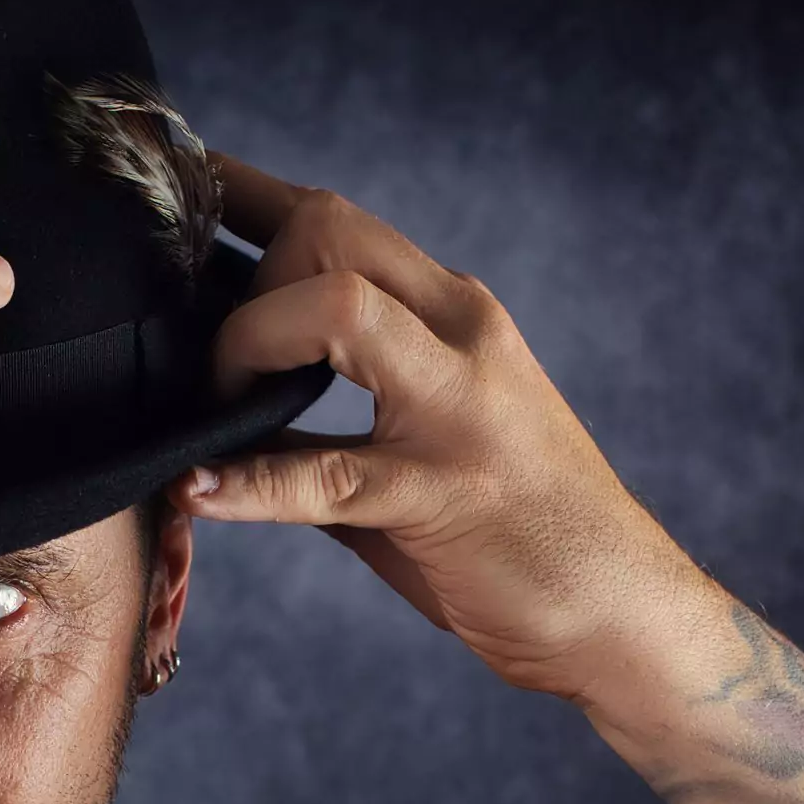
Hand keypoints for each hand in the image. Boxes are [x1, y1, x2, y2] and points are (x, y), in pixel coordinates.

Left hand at [172, 155, 721, 701]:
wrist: (623, 611)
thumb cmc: (518, 534)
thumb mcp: (425, 441)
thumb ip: (332, 413)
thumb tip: (218, 410)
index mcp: (455, 316)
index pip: (338, 218)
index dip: (245, 194)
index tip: (180, 192)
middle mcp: (462, 336)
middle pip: (328, 229)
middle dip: (244, 274)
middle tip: (209, 363)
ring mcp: (458, 409)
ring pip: (335, 308)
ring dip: (246, 347)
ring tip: (217, 412)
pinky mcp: (440, 497)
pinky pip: (323, 474)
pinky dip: (246, 481)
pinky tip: (196, 490)